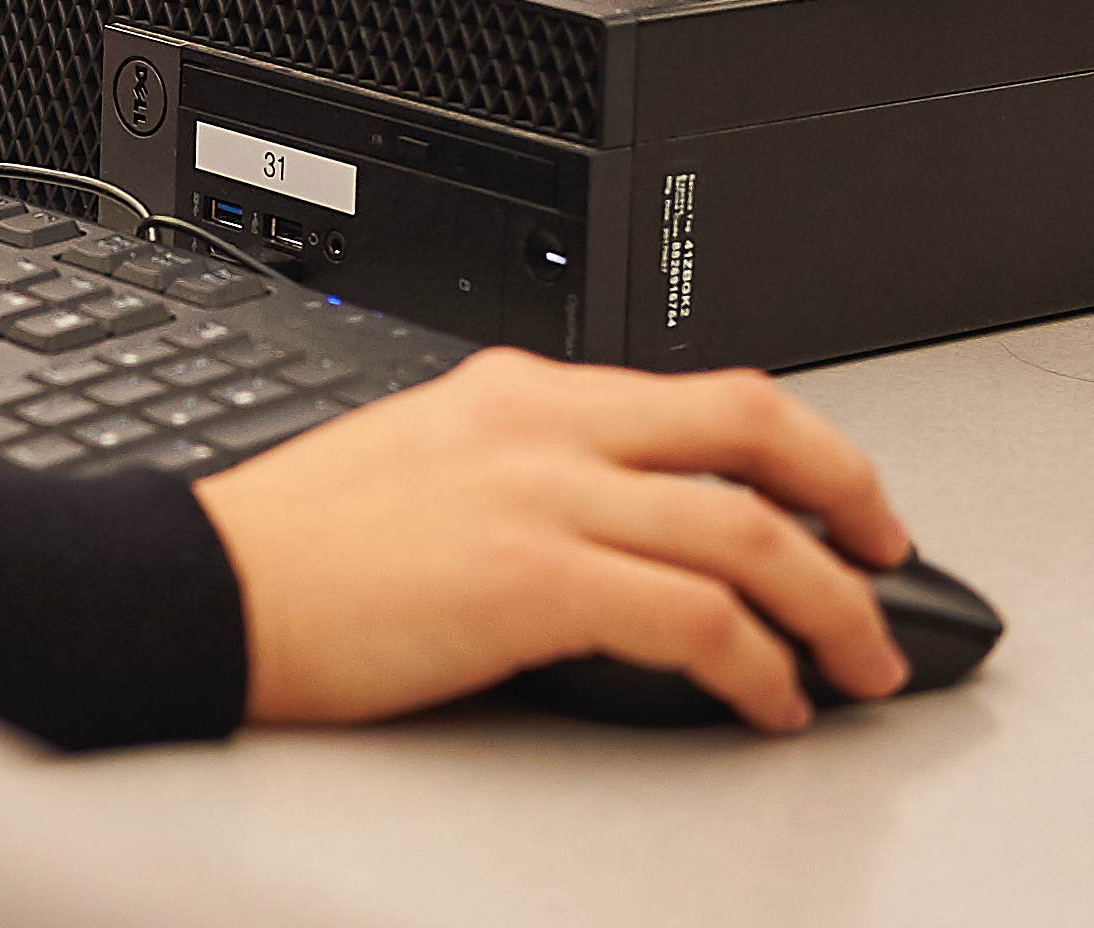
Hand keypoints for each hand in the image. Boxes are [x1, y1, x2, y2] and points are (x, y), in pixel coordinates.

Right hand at [195, 346, 913, 733]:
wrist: (203, 584)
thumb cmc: (293, 550)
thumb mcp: (417, 463)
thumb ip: (516, 472)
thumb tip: (607, 527)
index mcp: (512, 390)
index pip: (691, 391)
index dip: (790, 445)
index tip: (830, 497)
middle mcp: (538, 424)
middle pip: (749, 422)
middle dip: (848, 488)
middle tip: (890, 552)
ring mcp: (539, 495)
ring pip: (747, 525)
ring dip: (831, 601)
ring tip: (861, 660)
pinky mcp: (532, 579)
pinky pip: (697, 618)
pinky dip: (758, 665)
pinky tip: (768, 703)